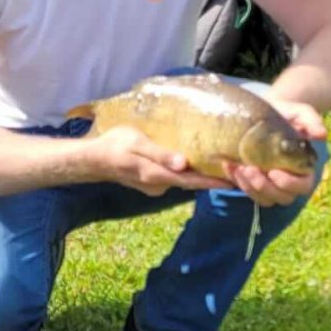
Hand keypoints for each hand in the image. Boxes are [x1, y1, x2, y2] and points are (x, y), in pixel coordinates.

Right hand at [87, 125, 240, 195]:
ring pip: (183, 180)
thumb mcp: (137, 144)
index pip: (192, 181)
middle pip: (192, 183)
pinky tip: (197, 162)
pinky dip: (188, 172)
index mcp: (158, 176)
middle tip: (237, 170)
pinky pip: (175, 178)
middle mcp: (160, 186)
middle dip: (213, 178)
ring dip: (201, 175)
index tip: (235, 181)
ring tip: (223, 165)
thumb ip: (160, 154)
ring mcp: (156, 186)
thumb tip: (182, 164)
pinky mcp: (153, 182)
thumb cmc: (114, 146)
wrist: (94, 159)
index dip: (214, 182)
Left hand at [217, 98, 325, 207]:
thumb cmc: (285, 113)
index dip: (289, 184)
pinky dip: (236, 181)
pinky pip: (246, 191)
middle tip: (250, 169)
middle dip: (265, 187)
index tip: (274, 172)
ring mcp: (270, 184)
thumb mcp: (299, 112)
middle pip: (282, 197)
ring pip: (264, 199)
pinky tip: (228, 165)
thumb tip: (322, 135)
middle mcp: (288, 180)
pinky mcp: (252, 182)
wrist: (264, 111)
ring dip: (250, 187)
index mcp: (303, 168)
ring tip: (238, 168)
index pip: (303, 186)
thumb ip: (311, 120)